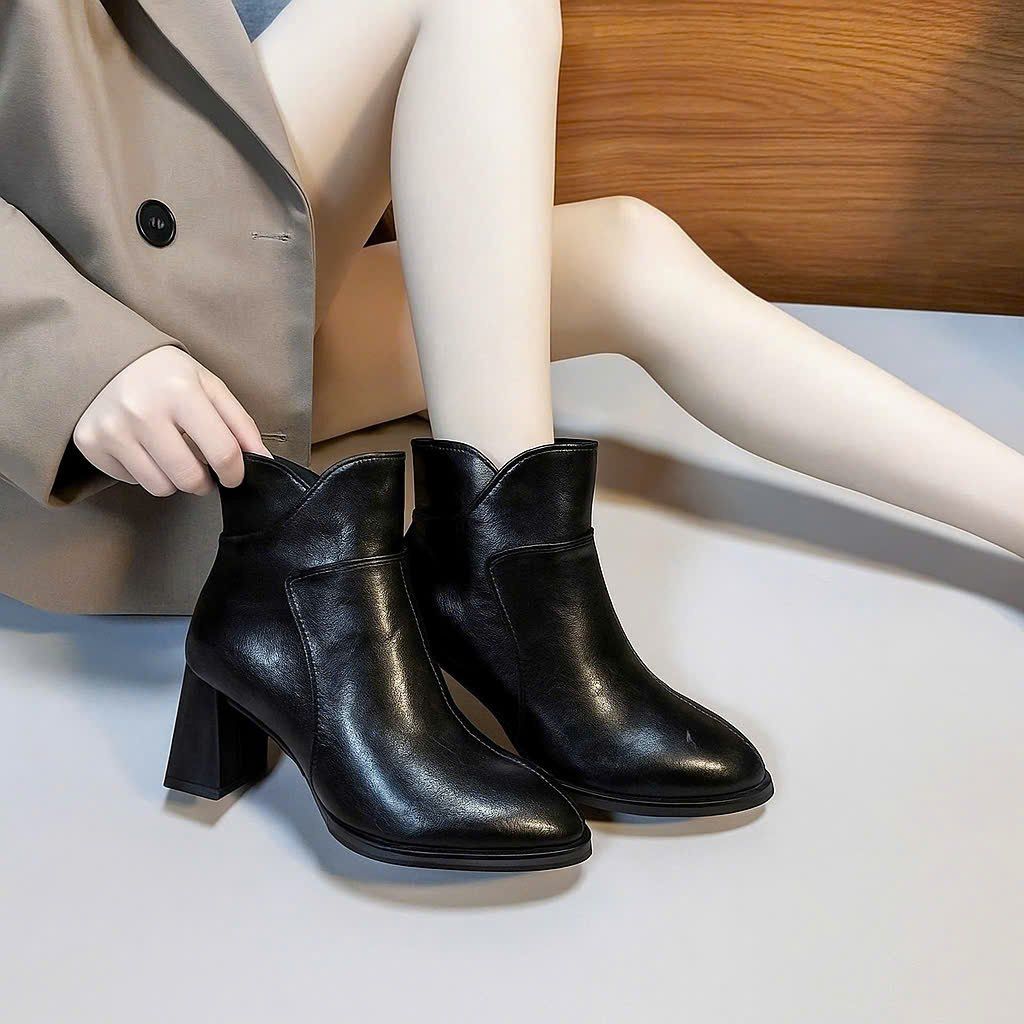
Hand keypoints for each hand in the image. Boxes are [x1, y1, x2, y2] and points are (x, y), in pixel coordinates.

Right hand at [73, 346, 271, 496]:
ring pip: (161, 487)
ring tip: (171, 454)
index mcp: (181, 392)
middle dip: (204, 481)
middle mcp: (143, 412)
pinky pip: (132, 480)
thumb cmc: (166, 375)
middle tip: (202, 467)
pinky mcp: (91, 444)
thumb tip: (263, 460)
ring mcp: (112, 430)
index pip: (223, 453)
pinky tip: (143, 447)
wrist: (104, 356)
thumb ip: (240, 423)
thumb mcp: (209, 386)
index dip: (235, 473)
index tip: (234, 475)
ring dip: (174, 479)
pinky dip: (144, 471)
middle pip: (190, 479)